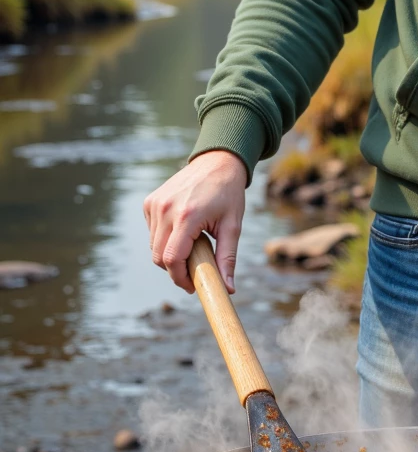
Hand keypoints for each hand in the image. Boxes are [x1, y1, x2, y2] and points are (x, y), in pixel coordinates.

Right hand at [144, 150, 246, 294]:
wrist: (218, 162)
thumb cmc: (228, 194)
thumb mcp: (233, 226)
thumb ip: (227, 259)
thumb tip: (228, 288)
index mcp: (187, 216)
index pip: (172, 259)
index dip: (180, 278)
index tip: (192, 286)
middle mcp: (166, 209)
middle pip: (159, 257)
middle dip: (175, 270)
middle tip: (193, 271)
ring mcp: (155, 203)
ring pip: (154, 246)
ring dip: (169, 254)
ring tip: (193, 244)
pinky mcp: (150, 201)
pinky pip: (152, 232)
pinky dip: (164, 239)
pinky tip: (182, 230)